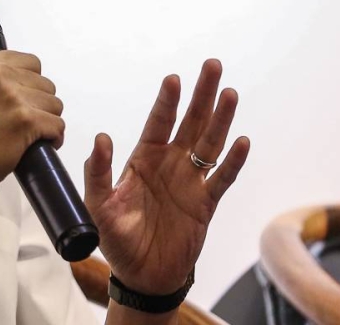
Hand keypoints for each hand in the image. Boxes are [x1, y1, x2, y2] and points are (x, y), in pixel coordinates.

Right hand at [0, 51, 64, 204]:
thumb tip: (25, 88)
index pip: (31, 62)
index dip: (31, 85)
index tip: (22, 102)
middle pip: (46, 84)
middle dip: (39, 105)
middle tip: (22, 123)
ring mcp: (13, 96)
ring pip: (55, 105)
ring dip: (47, 122)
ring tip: (28, 136)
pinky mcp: (26, 120)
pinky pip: (58, 125)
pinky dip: (53, 139)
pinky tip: (36, 146)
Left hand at [84, 59, 250, 294]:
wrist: (141, 273)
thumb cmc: (116, 238)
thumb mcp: (97, 204)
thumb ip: (97, 171)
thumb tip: (101, 137)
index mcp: (143, 158)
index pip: (157, 122)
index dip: (167, 100)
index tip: (174, 78)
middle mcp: (170, 164)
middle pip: (190, 122)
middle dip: (201, 94)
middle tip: (212, 66)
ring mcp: (190, 182)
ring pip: (210, 143)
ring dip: (221, 119)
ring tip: (230, 93)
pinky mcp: (205, 204)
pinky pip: (222, 179)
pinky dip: (233, 161)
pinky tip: (242, 142)